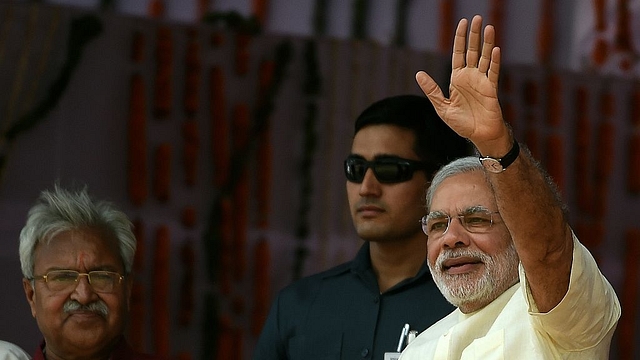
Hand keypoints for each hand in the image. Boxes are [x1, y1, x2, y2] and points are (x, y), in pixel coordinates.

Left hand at [416, 15, 508, 154]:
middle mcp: (470, 76)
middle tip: (477, 18)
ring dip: (487, 43)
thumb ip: (432, 90)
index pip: (458, 54)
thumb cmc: (461, 123)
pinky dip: (494, 61)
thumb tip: (418, 73)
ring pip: (485, 57)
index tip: (462, 23)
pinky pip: (493, 72)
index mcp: (457, 79)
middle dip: (474, 35)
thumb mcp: (442, 107)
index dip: (460, 39)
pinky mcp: (491, 89)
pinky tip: (495, 50)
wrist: (478, 135)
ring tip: (489, 27)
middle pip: (473, 51)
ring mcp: (482, 81)